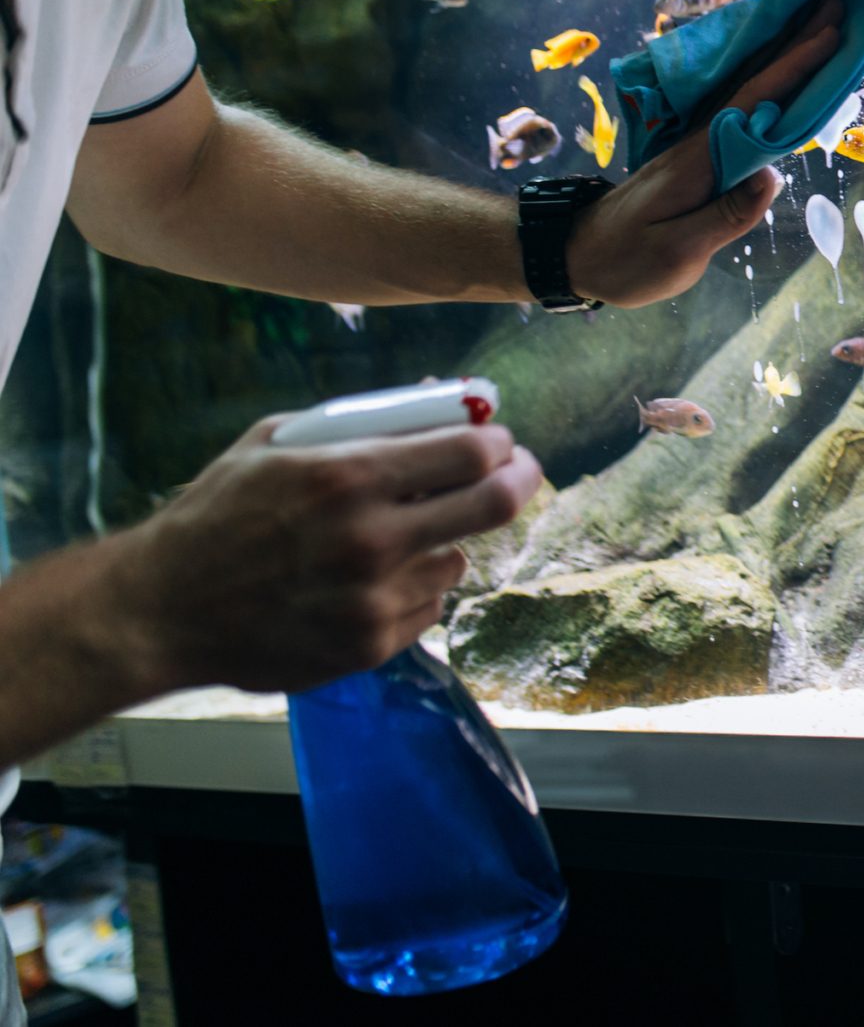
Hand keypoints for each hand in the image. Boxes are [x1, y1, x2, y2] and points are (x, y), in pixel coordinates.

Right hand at [112, 415, 541, 694]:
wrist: (162, 609)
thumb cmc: (219, 513)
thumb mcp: (277, 442)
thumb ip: (363, 419)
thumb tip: (445, 399)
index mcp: (347, 477)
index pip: (473, 451)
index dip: (499, 442)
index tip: (500, 441)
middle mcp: (370, 540)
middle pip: (494, 504)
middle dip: (518, 480)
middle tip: (516, 472)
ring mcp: (373, 599)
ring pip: (459, 559)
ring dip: (445, 541)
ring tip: (399, 537)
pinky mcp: (369, 646)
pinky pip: (428, 606)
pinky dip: (413, 587)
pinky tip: (369, 580)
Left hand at [565, 0, 844, 307]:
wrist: (578, 253)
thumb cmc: (627, 260)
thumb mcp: (677, 252)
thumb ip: (726, 215)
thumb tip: (772, 176)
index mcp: (699, 159)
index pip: (753, 104)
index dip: (792, 69)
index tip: (829, 37)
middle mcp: (700, 140)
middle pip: (754, 81)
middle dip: (796, 40)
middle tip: (834, 1)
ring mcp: (697, 143)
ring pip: (747, 86)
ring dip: (782, 51)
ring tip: (817, 20)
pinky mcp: (698, 153)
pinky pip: (741, 105)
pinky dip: (765, 78)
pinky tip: (779, 65)